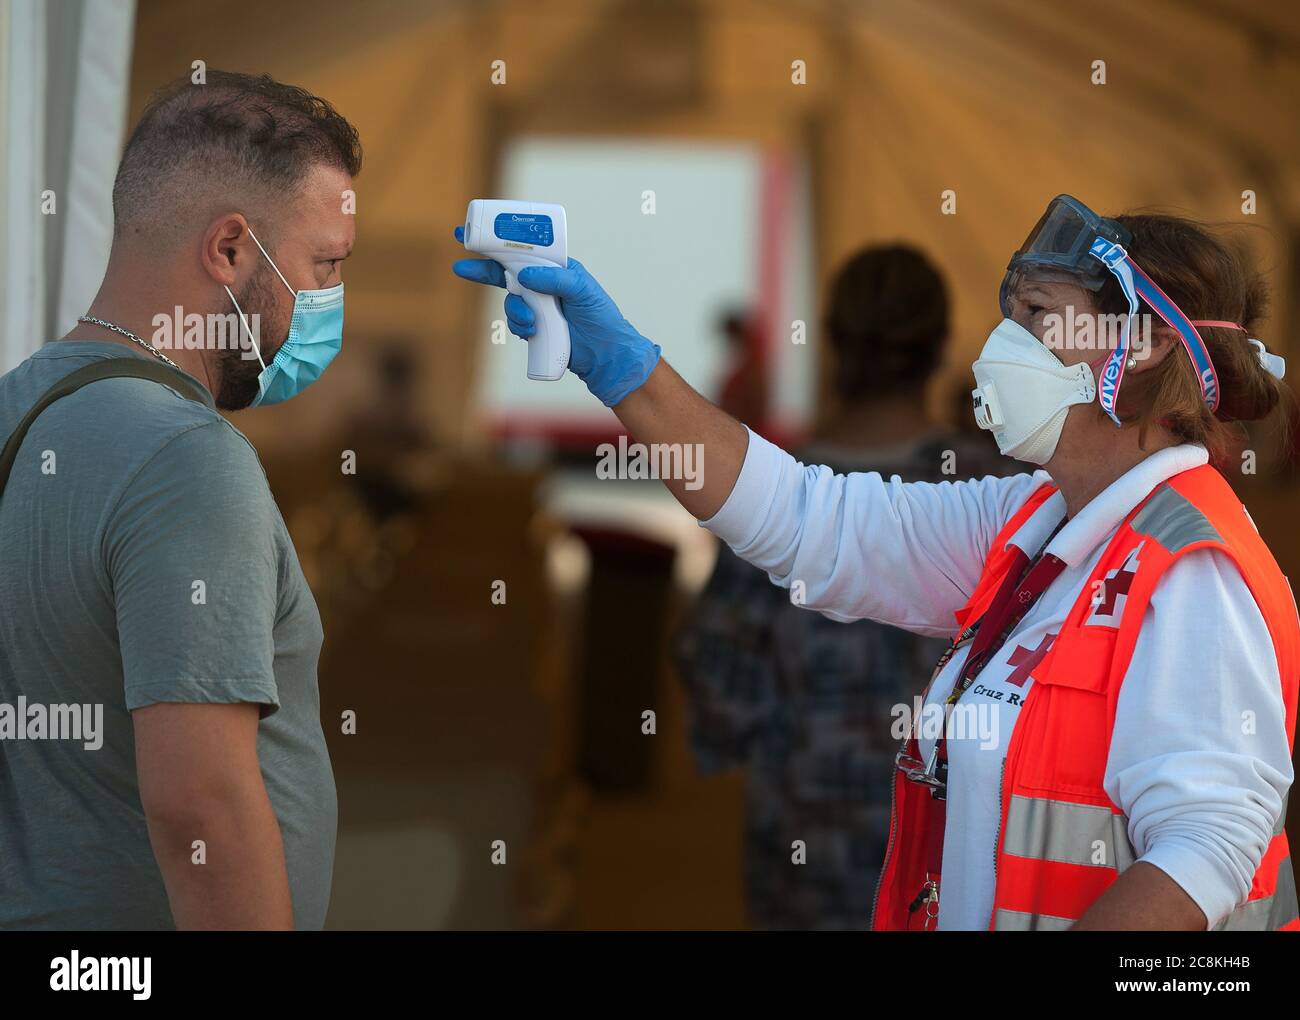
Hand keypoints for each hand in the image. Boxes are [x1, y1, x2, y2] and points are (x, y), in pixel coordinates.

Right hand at [452, 226, 660, 405]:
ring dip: (515, 311)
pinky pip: (514, 322)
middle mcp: (541, 283)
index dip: (498, 241)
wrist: (605, 355)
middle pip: (505, 272)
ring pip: (509, 301)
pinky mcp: (533, 326)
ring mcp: (536, 305)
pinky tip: (533, 331)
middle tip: (461, 267)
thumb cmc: (601, 317)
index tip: (473, 234)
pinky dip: (520, 326)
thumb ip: (555, 279)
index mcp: (554, 267)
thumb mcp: (582, 290)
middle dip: (482, 270)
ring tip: (532, 321)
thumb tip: (525, 276)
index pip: (523, 249)